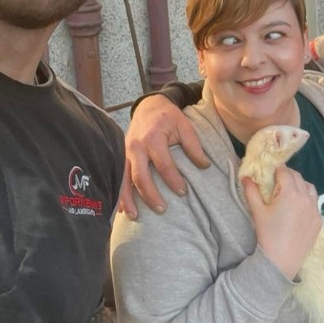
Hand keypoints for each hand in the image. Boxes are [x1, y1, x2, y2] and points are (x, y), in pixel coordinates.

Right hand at [119, 94, 209, 218]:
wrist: (148, 106)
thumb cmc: (169, 117)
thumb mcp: (185, 126)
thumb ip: (194, 146)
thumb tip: (205, 166)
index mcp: (153, 138)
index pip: (163, 164)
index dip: (173, 180)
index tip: (183, 192)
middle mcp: (136, 147)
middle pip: (141, 176)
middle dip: (150, 195)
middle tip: (162, 210)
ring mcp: (125, 152)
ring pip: (124, 180)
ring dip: (128, 199)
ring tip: (136, 216)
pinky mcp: (121, 156)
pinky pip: (118, 177)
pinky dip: (119, 194)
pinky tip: (121, 209)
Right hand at [243, 167, 321, 279]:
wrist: (280, 262)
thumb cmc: (267, 235)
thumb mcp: (257, 212)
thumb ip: (251, 191)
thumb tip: (246, 177)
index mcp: (290, 193)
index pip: (285, 173)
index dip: (277, 170)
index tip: (272, 171)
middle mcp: (306, 198)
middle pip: (298, 178)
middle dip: (288, 175)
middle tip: (278, 180)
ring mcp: (315, 210)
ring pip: (310, 188)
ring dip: (300, 185)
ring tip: (290, 191)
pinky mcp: (319, 221)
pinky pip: (315, 203)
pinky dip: (307, 199)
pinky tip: (298, 207)